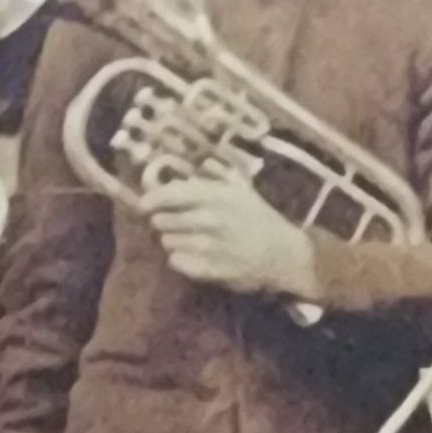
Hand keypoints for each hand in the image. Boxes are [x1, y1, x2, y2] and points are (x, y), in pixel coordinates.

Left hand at [138, 170, 318, 305]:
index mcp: (215, 196)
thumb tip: (202, 164)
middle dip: (165, 222)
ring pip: (168, 242)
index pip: (168, 194)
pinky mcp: (208, 268)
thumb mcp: (245, 190)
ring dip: (173, 241)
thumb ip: (220, 175)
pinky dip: (179, 259)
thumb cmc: (264, 220)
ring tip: (186, 241)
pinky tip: (192, 256)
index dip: (151, 200)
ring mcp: (207, 245)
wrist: (286, 255)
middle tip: (174, 225)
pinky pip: (177, 261)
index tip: (145, 205)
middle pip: (162, 220)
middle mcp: (208, 218)